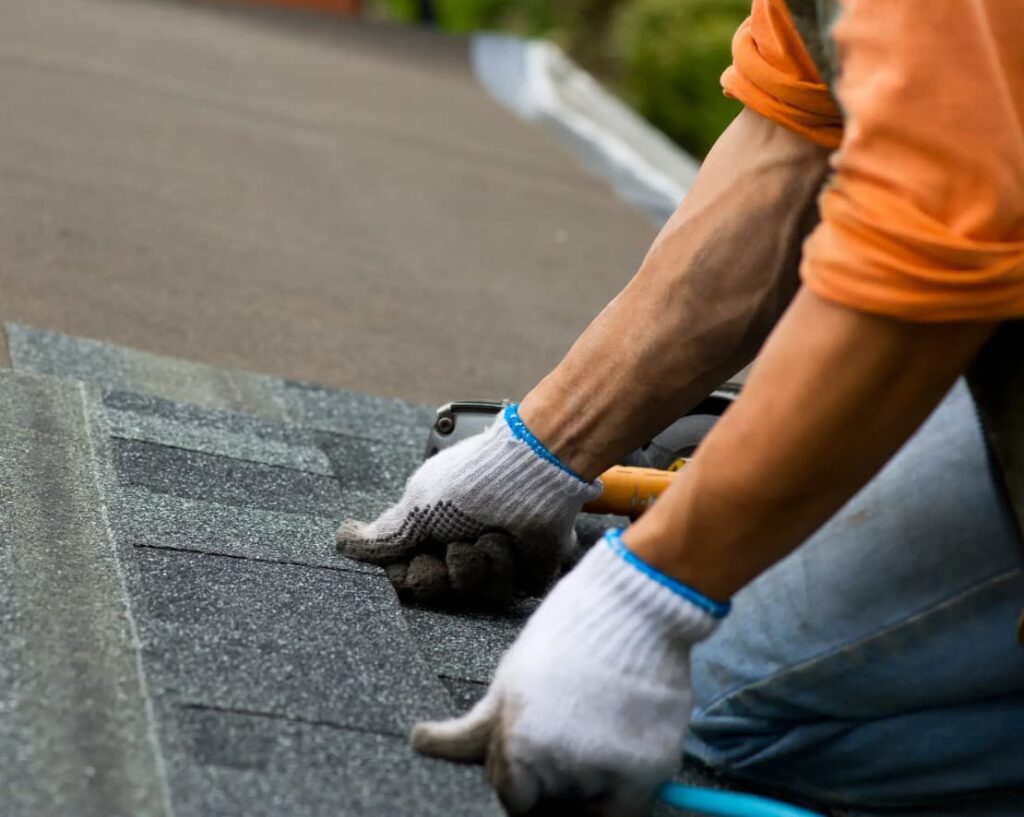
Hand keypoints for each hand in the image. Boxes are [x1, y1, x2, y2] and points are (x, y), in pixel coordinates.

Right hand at [336, 405, 600, 607]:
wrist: (531, 475)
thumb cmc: (472, 482)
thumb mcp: (417, 506)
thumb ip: (383, 535)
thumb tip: (342, 541)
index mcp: (429, 531)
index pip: (405, 576)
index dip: (408, 574)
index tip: (416, 555)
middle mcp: (457, 548)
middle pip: (433, 591)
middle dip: (442, 572)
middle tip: (453, 546)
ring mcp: (490, 563)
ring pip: (467, 597)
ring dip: (475, 565)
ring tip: (487, 536)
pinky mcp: (523, 574)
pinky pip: (502, 595)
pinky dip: (503, 566)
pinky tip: (508, 542)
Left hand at [411, 529, 725, 815]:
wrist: (635, 607)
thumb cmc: (567, 635)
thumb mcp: (511, 678)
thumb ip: (473, 728)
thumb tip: (418, 743)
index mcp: (519, 746)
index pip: (512, 797)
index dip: (523, 775)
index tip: (538, 747)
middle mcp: (560, 768)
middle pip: (551, 800)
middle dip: (556, 776)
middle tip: (572, 727)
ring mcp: (606, 771)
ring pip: (588, 802)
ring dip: (591, 777)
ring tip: (599, 721)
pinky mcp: (649, 770)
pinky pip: (627, 805)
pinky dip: (624, 783)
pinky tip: (621, 737)